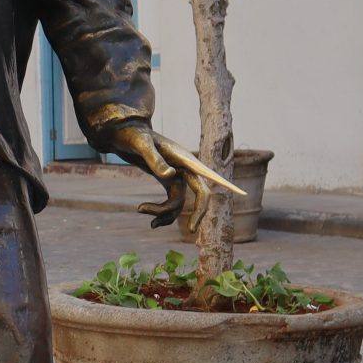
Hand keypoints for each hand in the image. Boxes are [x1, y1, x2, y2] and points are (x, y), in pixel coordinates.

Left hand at [103, 121, 241, 229]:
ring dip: (163, 213)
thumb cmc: (132, 134)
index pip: (208, 175)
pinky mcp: (167, 181)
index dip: (226, 185)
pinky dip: (159, 211)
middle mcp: (185, 168)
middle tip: (190, 230)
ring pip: (180, 203)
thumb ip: (155, 160)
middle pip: (201, 194)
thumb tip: (170, 177)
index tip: (241, 193)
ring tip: (140, 209)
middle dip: (197, 213)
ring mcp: (177, 176)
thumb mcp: (141, 144)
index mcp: (184, 158)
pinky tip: (143, 211)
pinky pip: (171, 203)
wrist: (121, 132)